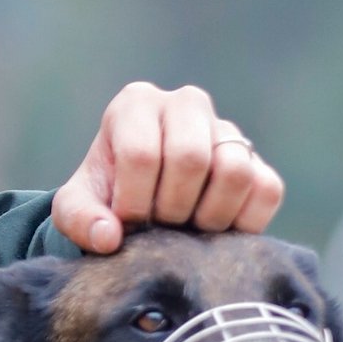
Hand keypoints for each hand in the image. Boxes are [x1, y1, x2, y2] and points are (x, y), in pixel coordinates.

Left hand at [52, 81, 282, 253]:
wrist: (141, 207)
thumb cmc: (106, 198)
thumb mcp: (76, 208)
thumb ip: (79, 220)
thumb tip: (109, 237)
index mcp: (136, 104)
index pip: (141, 153)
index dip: (133, 203)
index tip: (126, 223)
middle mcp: (186, 104)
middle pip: (190, 158)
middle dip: (171, 208)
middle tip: (159, 225)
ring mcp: (227, 129)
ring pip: (235, 170)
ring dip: (209, 216)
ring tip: (187, 229)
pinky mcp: (258, 161)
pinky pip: (267, 190)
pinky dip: (243, 222)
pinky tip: (214, 230)